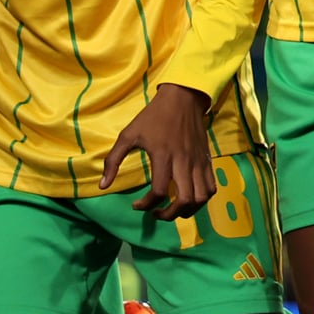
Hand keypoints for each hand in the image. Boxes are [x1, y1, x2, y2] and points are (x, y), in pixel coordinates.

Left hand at [100, 85, 214, 219]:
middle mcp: (184, 162)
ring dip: (188, 210)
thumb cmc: (153, 117)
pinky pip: (211, 187)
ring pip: (201, 197)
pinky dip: (202, 199)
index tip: (136, 205)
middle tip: (156, 214)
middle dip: (170, 215)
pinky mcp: (207, 160)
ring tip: (174, 209)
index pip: (160, 191)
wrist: (183, 98)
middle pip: (185, 200)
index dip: (147, 205)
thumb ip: (113, 161)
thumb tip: (102, 186)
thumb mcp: (128, 134)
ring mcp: (198, 162)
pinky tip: (189, 198)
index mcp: (163, 156)